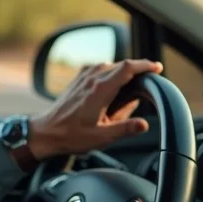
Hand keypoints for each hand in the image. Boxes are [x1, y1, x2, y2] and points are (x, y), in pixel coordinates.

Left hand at [22, 59, 163, 161]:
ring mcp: (83, 77)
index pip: (127, 68)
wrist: (45, 132)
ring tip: (134, 82)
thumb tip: (144, 124)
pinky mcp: (77, 80)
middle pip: (120, 64)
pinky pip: (98, 69)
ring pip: (109, 65)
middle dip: (137, 69)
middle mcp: (91, 78)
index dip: (144, 65)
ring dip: (123, 70)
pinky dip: (110, 72)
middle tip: (150, 78)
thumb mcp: (102, 137)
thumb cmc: (71, 135)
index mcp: (100, 90)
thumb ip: (125, 129)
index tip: (157, 68)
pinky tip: (114, 84)